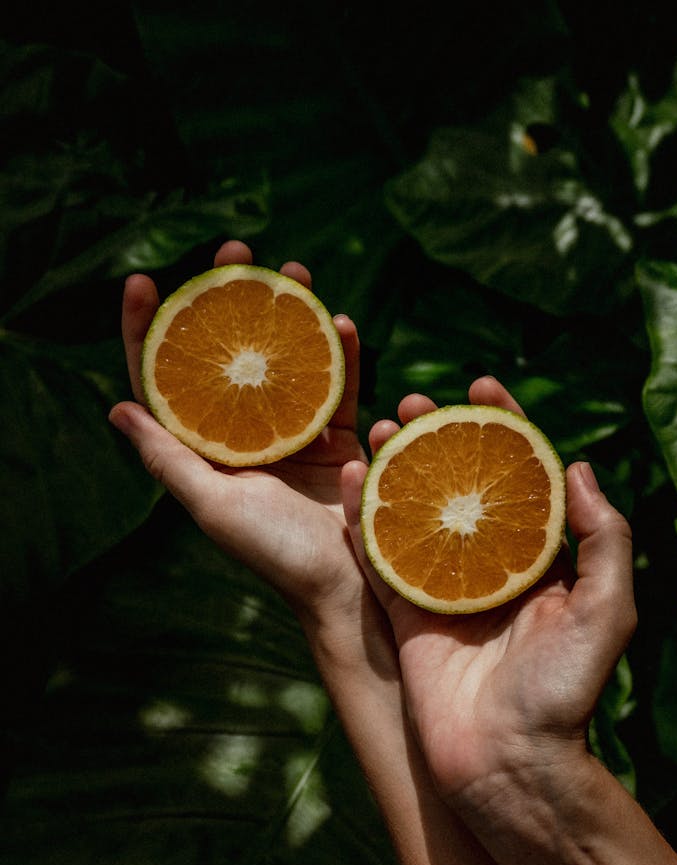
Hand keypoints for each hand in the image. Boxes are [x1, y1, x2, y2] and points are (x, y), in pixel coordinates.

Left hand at [110, 241, 367, 629]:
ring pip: (285, 359)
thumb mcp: (214, 506)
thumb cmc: (276, 554)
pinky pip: (339, 387)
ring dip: (289, 312)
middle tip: (237, 251)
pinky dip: (342, 354)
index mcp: (206, 453)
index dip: (149, 330)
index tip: (145, 279)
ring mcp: (294, 437)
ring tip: (295, 268)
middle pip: (229, 355)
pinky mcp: (339, 443)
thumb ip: (168, 459)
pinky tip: (341, 321)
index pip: (166, 382)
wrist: (349, 590)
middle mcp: (245, 439)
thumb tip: (116, 407)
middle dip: (230, 299)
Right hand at [342, 377, 636, 808]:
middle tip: (420, 399)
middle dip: (440, 435)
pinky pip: (378, 555)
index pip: (521, 477)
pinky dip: (362, 514)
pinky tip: (351, 475)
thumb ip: (604, 541)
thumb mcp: (607, 612)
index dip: (505, 427)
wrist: (507, 764)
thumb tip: (580, 468)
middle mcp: (488, 567)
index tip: (483, 384)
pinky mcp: (402, 612)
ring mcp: (442, 587)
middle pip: (460, 483)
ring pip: (414, 509)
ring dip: (398, 463)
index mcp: (537, 561)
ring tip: (384, 423)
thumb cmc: (565, 693)